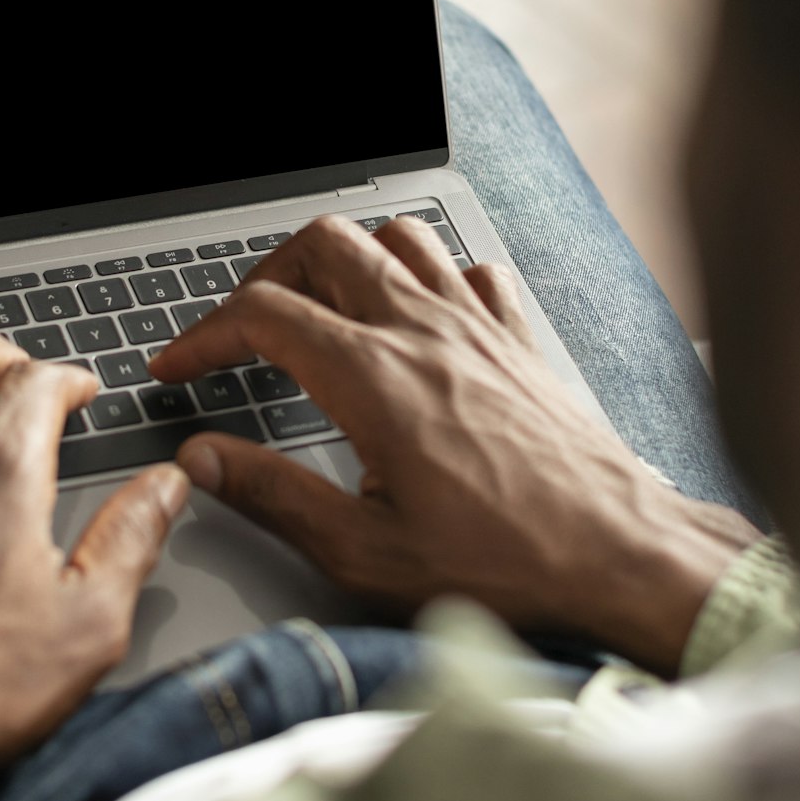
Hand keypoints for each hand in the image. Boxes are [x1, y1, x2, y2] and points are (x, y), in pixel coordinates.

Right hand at [149, 217, 757, 672]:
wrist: (621, 553)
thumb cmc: (507, 562)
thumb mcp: (364, 552)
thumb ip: (272, 496)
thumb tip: (204, 459)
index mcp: (373, 378)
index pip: (263, 314)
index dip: (203, 334)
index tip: (178, 367)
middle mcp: (423, 332)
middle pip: (324, 245)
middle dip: (265, 276)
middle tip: (240, 327)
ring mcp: (477, 327)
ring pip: (397, 238)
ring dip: (346, 258)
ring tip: (318, 304)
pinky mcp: (519, 341)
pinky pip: (468, 269)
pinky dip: (430, 275)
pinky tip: (419, 316)